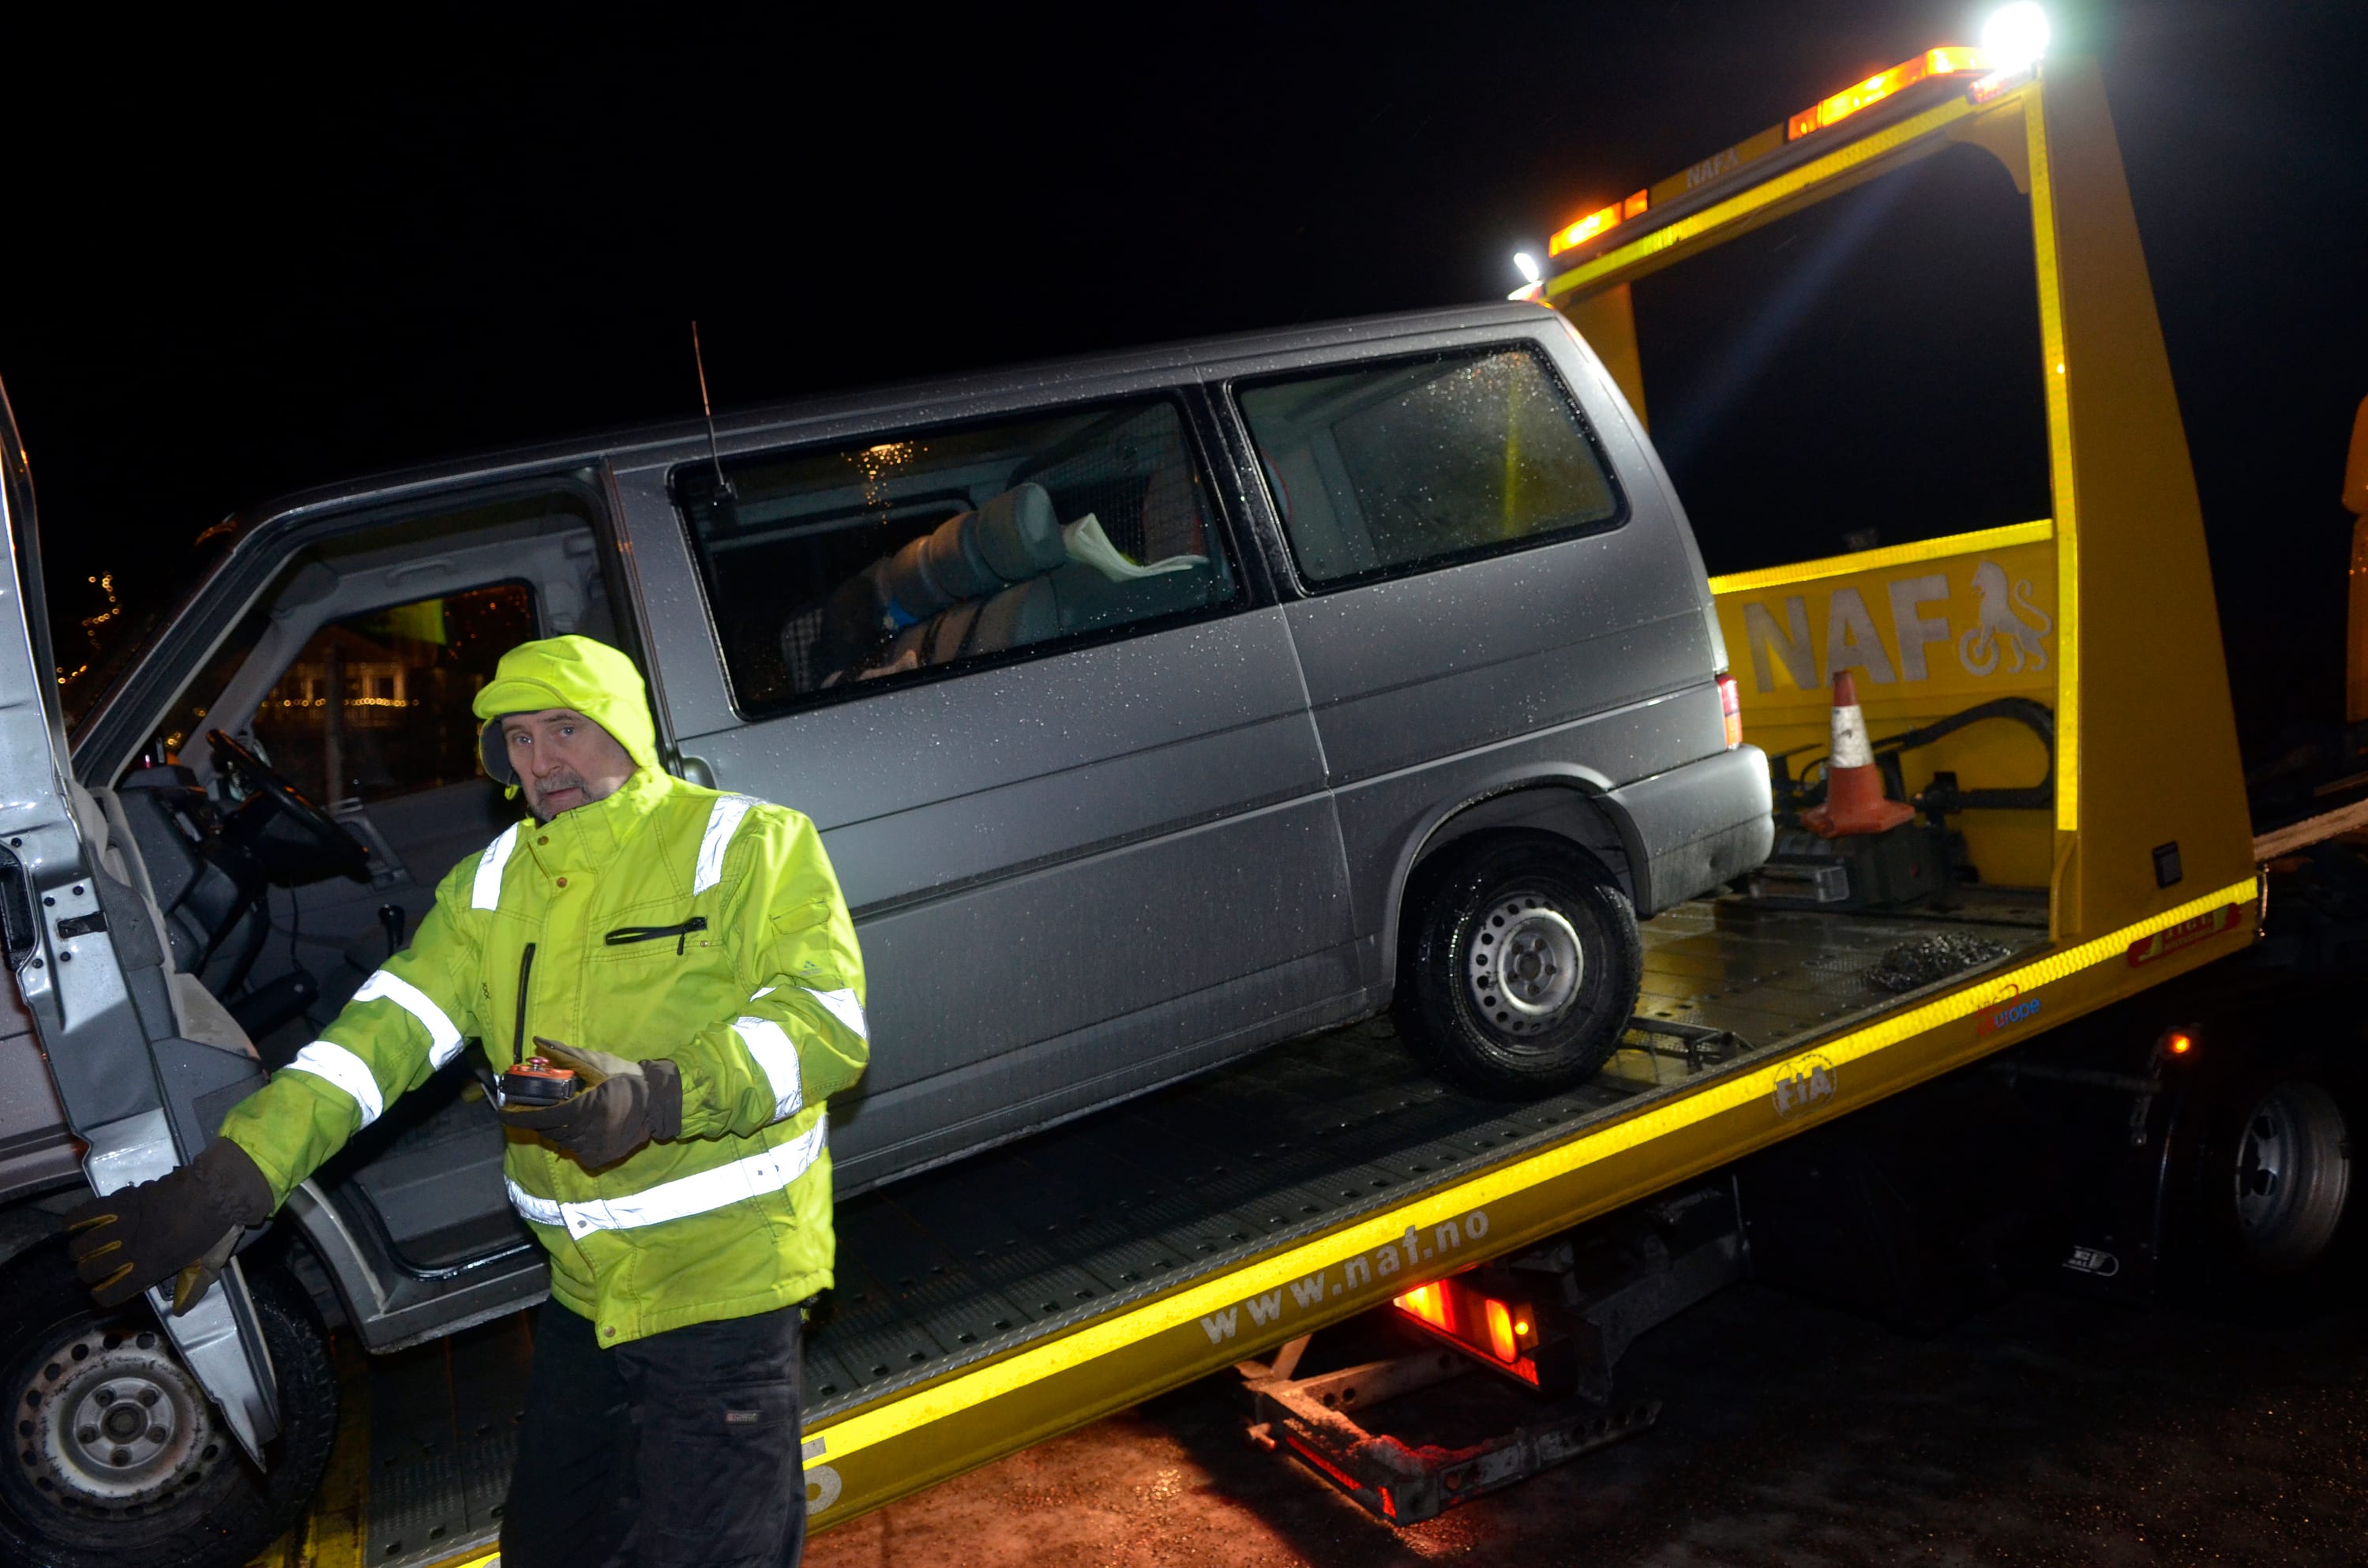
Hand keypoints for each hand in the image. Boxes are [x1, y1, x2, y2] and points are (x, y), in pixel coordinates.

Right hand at [65, 1139, 274, 1313]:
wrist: (217, 1190)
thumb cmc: (215, 1227)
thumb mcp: (209, 1261)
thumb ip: (194, 1285)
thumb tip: (182, 1310)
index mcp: (152, 1269)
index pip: (112, 1293)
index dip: (103, 1296)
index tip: (102, 1292)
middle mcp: (132, 1251)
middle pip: (91, 1270)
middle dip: (87, 1272)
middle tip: (92, 1267)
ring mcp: (125, 1225)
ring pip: (84, 1245)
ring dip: (79, 1249)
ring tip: (81, 1249)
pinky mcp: (124, 1201)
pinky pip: (89, 1212)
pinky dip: (76, 1219)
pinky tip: (70, 1225)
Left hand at [499, 1037, 682, 1168]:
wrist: (657, 1101)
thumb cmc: (625, 1078)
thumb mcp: (596, 1062)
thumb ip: (565, 1054)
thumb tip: (537, 1042)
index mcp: (579, 1110)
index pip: (537, 1119)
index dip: (516, 1116)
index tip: (503, 1110)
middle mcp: (582, 1134)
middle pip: (546, 1130)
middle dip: (537, 1118)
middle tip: (536, 1106)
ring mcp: (590, 1149)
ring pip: (559, 1141)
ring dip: (555, 1129)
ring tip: (562, 1114)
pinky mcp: (598, 1158)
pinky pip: (574, 1150)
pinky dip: (572, 1139)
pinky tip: (580, 1127)